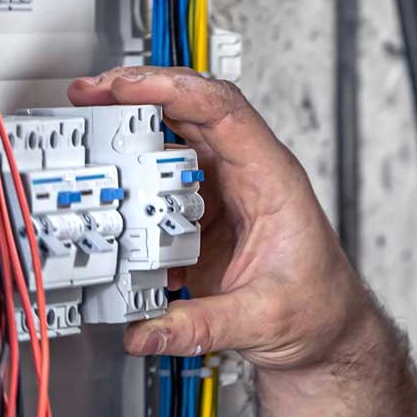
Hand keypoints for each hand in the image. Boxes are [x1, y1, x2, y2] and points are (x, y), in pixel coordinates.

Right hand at [66, 67, 374, 369]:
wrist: (328, 330)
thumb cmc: (318, 308)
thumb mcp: (262, 319)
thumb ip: (200, 326)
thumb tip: (144, 330)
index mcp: (273, 180)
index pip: (224, 112)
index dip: (174, 89)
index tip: (126, 86)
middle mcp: (248, 176)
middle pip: (192, 112)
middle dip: (139, 95)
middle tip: (89, 95)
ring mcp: (225, 193)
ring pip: (174, 146)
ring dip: (131, 139)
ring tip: (88, 134)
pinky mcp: (205, 215)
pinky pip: (164, 186)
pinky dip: (135, 186)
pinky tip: (114, 196)